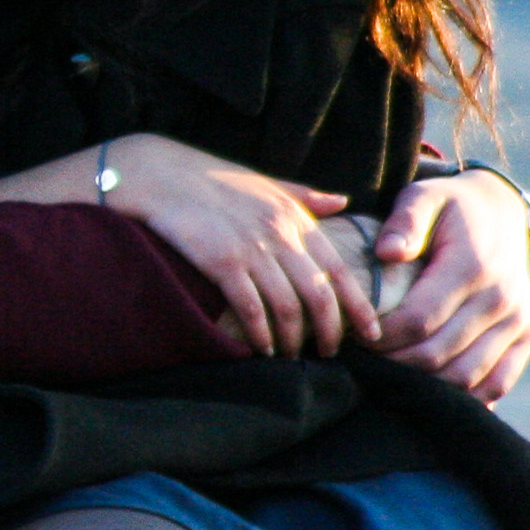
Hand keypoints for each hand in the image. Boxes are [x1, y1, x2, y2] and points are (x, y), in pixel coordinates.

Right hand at [99, 135, 376, 358]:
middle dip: (329, 331)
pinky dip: (260, 333)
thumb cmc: (211, 178)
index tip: (370, 331)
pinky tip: (261, 347)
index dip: (358, 305)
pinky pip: (251, 308)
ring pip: (288, 308)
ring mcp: (251, 249)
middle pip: (320, 295)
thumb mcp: (267, 183)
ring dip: (293, 339)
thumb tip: (343, 200)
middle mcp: (280, 235)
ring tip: (291, 355)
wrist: (159, 173)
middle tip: (329, 352)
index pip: (339, 269)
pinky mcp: (221, 261)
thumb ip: (306, 196)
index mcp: (295, 218)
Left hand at [372, 171, 529, 402]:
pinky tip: (430, 396)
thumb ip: (405, 221)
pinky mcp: (526, 335)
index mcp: (472, 268)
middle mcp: (500, 299)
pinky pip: (498, 381)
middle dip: (392, 364)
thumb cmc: (449, 207)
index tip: (352, 339)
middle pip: (437, 354)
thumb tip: (388, 252)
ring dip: (423, 386)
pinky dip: (465, 396)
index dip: (379, 338)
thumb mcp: (425, 197)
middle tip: (361, 363)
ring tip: (387, 379)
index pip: (417, 320)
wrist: (500, 212)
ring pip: (465, 376)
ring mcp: (518, 321)